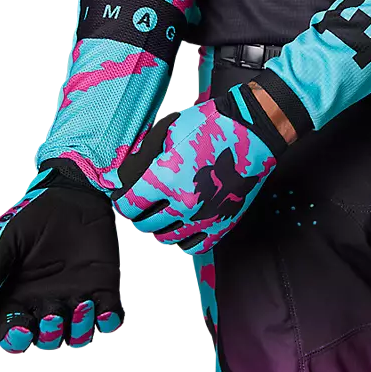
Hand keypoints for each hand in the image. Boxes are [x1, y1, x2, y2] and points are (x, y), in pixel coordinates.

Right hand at [0, 167, 124, 352]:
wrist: (73, 191)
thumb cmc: (36, 213)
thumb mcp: (10, 238)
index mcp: (19, 296)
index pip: (13, 334)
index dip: (16, 340)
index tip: (23, 329)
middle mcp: (47, 302)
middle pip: (47, 340)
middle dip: (51, 336)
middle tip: (55, 313)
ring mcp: (77, 296)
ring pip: (78, 335)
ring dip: (80, 331)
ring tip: (83, 305)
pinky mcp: (104, 287)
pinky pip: (110, 318)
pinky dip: (111, 322)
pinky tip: (106, 310)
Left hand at [111, 83, 294, 253]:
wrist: (252, 131)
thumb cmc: (210, 124)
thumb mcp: (167, 130)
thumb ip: (141, 157)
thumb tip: (118, 178)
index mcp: (166, 177)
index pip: (128, 206)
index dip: (122, 200)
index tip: (125, 195)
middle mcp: (183, 203)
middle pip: (144, 224)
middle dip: (139, 213)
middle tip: (144, 200)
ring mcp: (203, 218)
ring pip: (165, 238)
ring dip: (159, 226)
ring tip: (164, 209)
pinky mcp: (221, 225)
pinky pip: (192, 247)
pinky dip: (182, 238)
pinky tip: (183, 222)